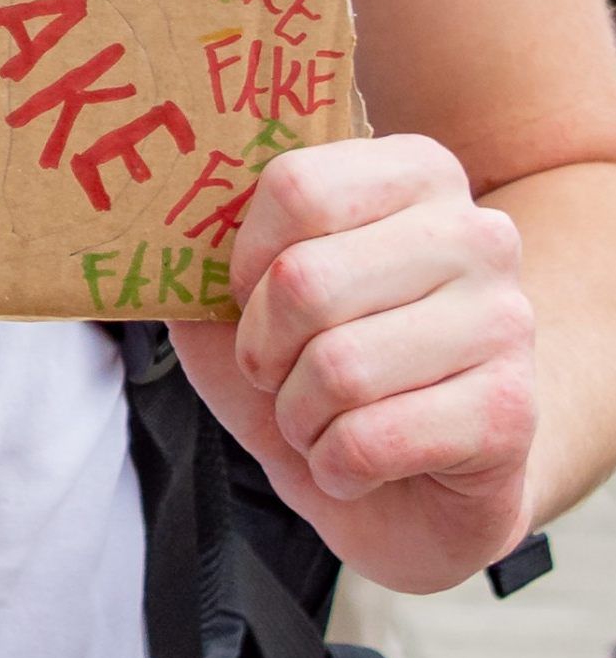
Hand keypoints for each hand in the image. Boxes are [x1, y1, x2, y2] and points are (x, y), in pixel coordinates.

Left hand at [169, 136, 537, 591]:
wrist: (407, 484)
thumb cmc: (312, 368)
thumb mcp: (236, 296)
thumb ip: (198, 240)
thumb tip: (144, 209)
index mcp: (411, 173)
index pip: (297, 184)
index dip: (242, 256)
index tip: (241, 292)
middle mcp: (476, 233)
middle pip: (307, 279)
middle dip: (263, 351)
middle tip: (278, 373)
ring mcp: (507, 321)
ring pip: (340, 367)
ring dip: (299, 415)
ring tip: (321, 418)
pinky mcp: (513, 413)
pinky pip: (375, 439)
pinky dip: (336, 465)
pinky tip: (356, 461)